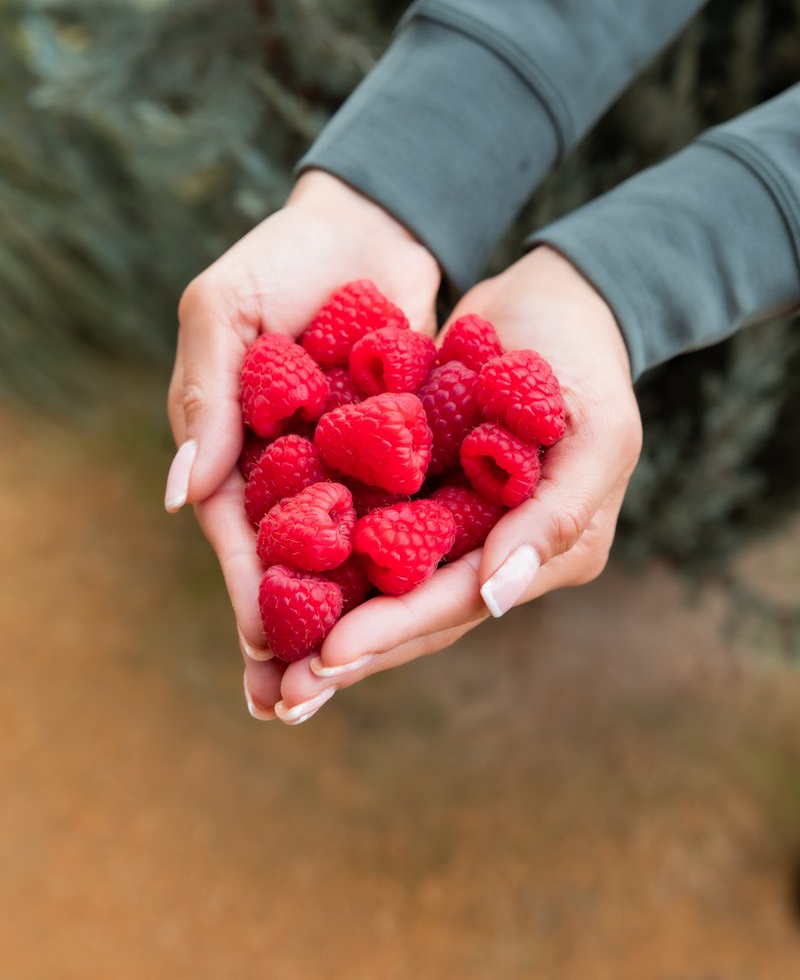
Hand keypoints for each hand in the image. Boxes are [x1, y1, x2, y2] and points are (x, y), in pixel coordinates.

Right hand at [165, 169, 440, 715]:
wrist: (370, 224)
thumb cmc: (282, 255)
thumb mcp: (223, 306)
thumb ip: (204, 394)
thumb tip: (179, 494)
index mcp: (234, 443)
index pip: (238, 530)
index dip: (250, 589)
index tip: (263, 649)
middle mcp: (288, 466)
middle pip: (291, 563)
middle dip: (293, 632)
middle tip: (296, 706)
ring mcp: (345, 466)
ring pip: (347, 557)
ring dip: (348, 618)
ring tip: (352, 683)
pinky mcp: (401, 455)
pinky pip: (403, 516)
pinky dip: (407, 563)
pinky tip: (425, 610)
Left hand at [274, 246, 641, 723]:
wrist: (553, 298)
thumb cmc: (587, 360)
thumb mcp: (598, 435)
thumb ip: (557, 517)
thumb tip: (495, 597)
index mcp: (548, 553)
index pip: (459, 603)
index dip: (394, 632)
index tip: (328, 658)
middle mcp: (498, 550)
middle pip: (414, 610)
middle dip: (351, 651)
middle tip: (283, 695)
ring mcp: (458, 519)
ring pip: (385, 580)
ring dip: (330, 617)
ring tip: (267, 663)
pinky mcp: (423, 485)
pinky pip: (371, 524)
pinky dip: (327, 551)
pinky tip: (272, 576)